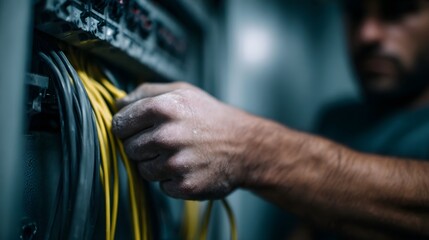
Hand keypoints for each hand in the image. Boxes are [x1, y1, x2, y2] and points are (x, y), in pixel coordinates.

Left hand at [112, 82, 254, 199]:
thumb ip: (146, 92)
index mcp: (162, 108)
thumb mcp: (182, 92)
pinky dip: (171, 180)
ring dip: (156, 164)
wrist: (244, 145)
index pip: (119, 124)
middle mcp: (167, 136)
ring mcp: (176, 163)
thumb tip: (116, 103)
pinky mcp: (184, 185)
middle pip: (129, 148)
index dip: (128, 127)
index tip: (140, 128)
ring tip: (179, 153)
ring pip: (142, 169)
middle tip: (165, 141)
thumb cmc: (210, 116)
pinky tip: (188, 167)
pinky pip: (161, 186)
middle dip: (142, 146)